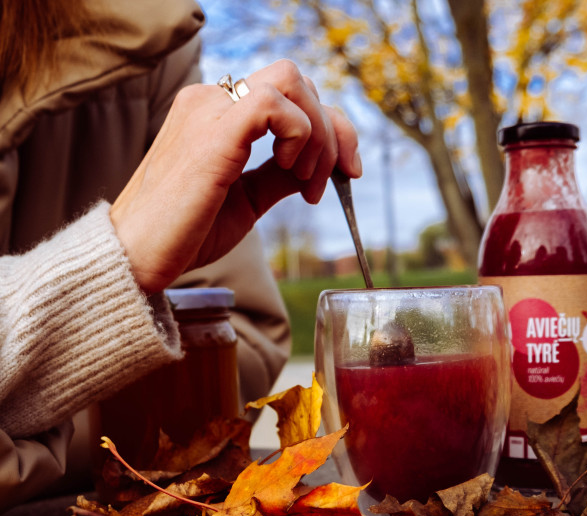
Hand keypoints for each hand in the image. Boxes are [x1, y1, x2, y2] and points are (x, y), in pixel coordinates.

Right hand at [110, 60, 360, 293]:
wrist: (139, 258)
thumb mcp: (248, 199)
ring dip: (318, 135)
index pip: (290, 94)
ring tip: (306, 182)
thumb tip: (318, 167)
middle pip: (298, 82)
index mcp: (218, 112)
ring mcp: (210, 110)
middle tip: (329, 182)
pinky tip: (291, 170)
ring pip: (292, 84)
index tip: (343, 173)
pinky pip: (273, 105)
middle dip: (333, 132)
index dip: (330, 128)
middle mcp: (213, 100)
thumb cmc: (185, 232)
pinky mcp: (213, 133)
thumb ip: (280, 175)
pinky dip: (298, 135)